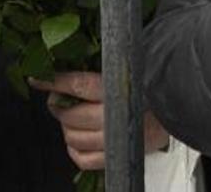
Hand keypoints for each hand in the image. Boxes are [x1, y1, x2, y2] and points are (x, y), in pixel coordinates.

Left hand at [31, 72, 168, 170]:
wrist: (173, 106)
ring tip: (68, 118)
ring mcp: (113, 141)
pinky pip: (83, 160)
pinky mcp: (115, 157)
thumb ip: (103, 65)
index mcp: (117, 90)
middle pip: (71, 116)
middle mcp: (114, 117)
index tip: (37, 78)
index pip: (77, 85)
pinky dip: (73, 150)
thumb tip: (73, 50)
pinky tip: (75, 139)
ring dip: (65, 128)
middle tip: (55, 99)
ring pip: (74, 138)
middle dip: (57, 106)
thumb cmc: (148, 82)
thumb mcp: (127, 67)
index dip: (53, 82)